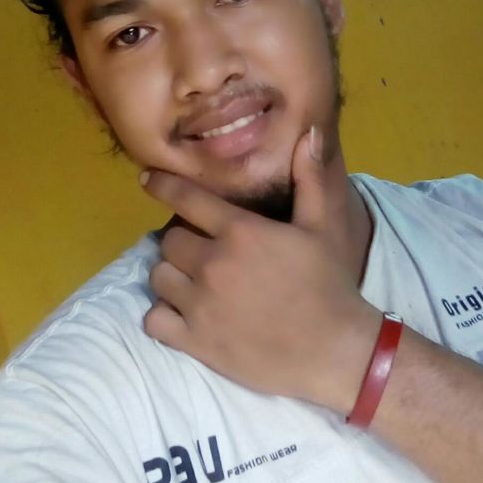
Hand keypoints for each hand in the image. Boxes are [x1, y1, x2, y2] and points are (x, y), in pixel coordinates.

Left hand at [141, 128, 380, 411]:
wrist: (335, 350)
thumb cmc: (329, 283)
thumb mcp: (324, 226)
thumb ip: (310, 178)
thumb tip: (309, 132)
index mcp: (241, 232)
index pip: (186, 199)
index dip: (163, 185)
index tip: (147, 179)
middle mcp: (213, 264)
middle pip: (168, 240)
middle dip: (181, 240)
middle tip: (201, 248)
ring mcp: (200, 306)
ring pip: (158, 277)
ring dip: (171, 274)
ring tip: (192, 280)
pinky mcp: (195, 342)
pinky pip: (154, 320)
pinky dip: (163, 314)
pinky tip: (184, 312)